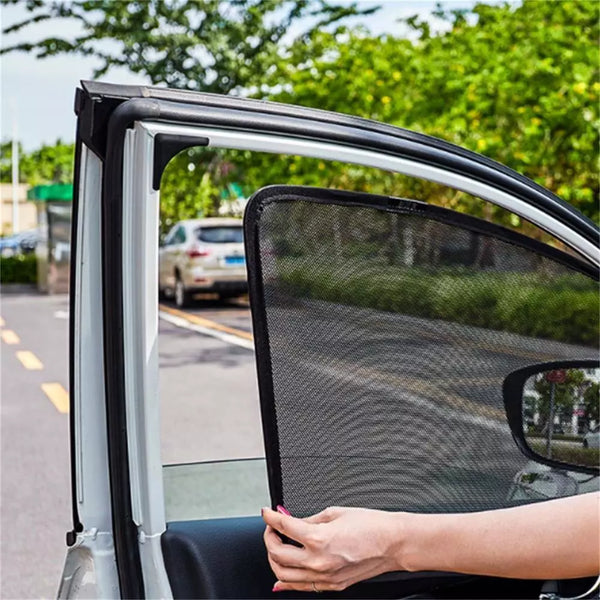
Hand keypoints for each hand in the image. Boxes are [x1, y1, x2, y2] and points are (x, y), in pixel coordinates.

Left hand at [261, 505, 402, 591]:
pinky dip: (286, 581)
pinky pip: (301, 587)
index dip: (270, 517)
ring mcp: (324, 576)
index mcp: (318, 538)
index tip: (266, 512)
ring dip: (274, 559)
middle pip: (277, 553)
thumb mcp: (334, 513)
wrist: (392, 543)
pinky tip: (280, 577)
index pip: (283, 526)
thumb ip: (308, 519)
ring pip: (283, 574)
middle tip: (271, 528)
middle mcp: (318, 560)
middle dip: (268, 537)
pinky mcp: (331, 585)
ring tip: (276, 546)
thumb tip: (292, 521)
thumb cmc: (370, 524)